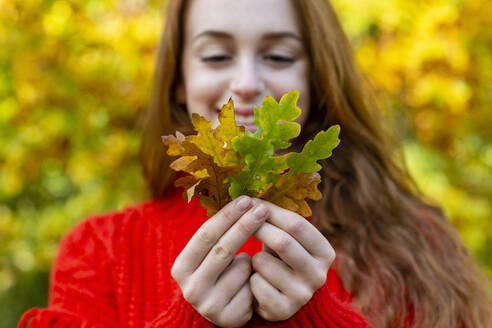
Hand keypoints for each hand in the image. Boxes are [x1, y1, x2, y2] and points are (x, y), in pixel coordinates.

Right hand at [171, 196, 268, 327]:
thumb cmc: (217, 272)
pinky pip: (253, 287)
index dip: (227, 216)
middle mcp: (191, 288)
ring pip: (241, 268)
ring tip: (247, 265)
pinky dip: (256, 279)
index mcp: (181, 267)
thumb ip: (219, 233)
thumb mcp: (209, 254)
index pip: (205, 235)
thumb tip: (243, 199)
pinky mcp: (230, 318)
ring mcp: (209, 306)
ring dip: (251, 261)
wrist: (219, 311)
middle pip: (223, 249)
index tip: (246, 199)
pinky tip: (251, 283)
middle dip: (245, 226)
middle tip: (262, 209)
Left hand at [250, 199, 334, 321]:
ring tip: (256, 261)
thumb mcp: (287, 238)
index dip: (271, 210)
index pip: (297, 224)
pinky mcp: (283, 310)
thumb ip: (277, 220)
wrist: (281, 298)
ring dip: (254, 258)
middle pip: (283, 241)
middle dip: (257, 227)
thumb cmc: (281, 259)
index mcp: (324, 252)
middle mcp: (319, 274)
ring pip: (264, 263)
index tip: (252, 202)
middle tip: (241, 220)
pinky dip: (249, 278)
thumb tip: (250, 196)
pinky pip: (255, 284)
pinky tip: (254, 280)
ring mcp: (303, 294)